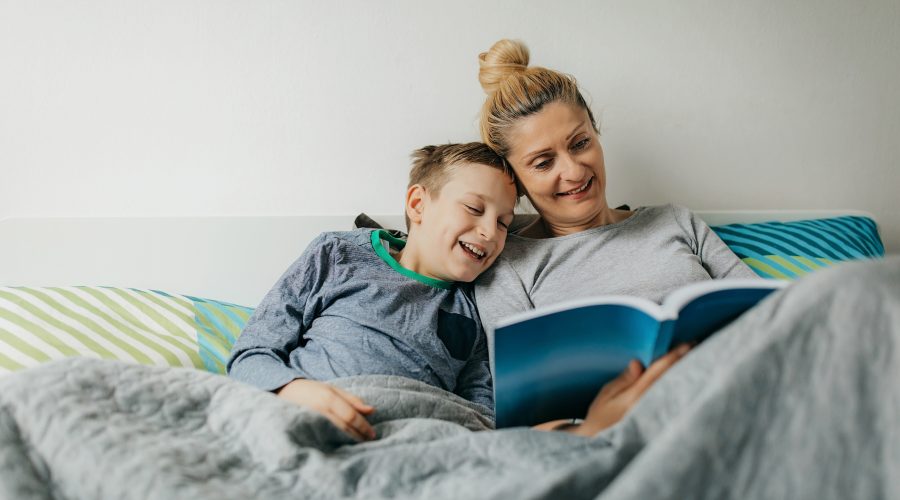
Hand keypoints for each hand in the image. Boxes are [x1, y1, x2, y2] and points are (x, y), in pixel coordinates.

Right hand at [276, 379, 375, 440]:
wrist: (282, 392)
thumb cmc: (311, 390)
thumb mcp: (332, 389)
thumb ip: (352, 399)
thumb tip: (372, 410)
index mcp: (328, 398)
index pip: (351, 416)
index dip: (364, 426)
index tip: (373, 434)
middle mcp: (320, 409)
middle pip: (345, 426)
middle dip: (359, 435)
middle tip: (369, 441)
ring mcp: (311, 419)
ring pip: (335, 433)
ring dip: (349, 440)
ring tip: (359, 444)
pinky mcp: (305, 428)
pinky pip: (324, 437)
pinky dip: (335, 441)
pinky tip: (342, 444)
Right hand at [568, 343, 691, 436]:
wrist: (601, 446)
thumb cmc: (600, 418)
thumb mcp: (607, 395)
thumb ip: (624, 379)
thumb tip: (637, 363)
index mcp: (636, 396)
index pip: (658, 372)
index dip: (673, 356)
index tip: (687, 344)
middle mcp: (650, 405)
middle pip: (671, 379)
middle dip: (684, 363)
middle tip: (695, 346)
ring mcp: (656, 415)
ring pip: (674, 390)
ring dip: (683, 374)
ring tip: (693, 359)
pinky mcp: (659, 423)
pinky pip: (672, 401)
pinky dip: (678, 388)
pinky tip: (683, 380)